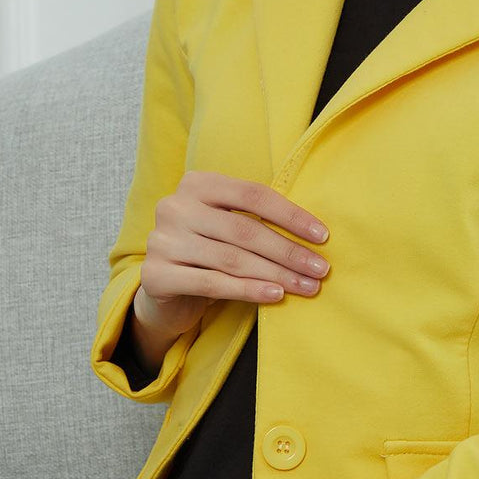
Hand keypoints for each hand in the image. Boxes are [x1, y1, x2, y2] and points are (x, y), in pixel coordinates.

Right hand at [136, 172, 331, 343]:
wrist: (166, 288)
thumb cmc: (210, 251)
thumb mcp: (230, 225)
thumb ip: (258, 220)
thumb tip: (315, 236)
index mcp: (197, 183)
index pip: (253, 195)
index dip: (291, 215)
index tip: (323, 236)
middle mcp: (175, 206)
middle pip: (245, 229)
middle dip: (288, 251)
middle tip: (320, 269)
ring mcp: (162, 240)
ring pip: (232, 259)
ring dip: (276, 274)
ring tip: (306, 287)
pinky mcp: (156, 275)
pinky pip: (213, 283)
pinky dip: (249, 290)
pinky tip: (275, 295)